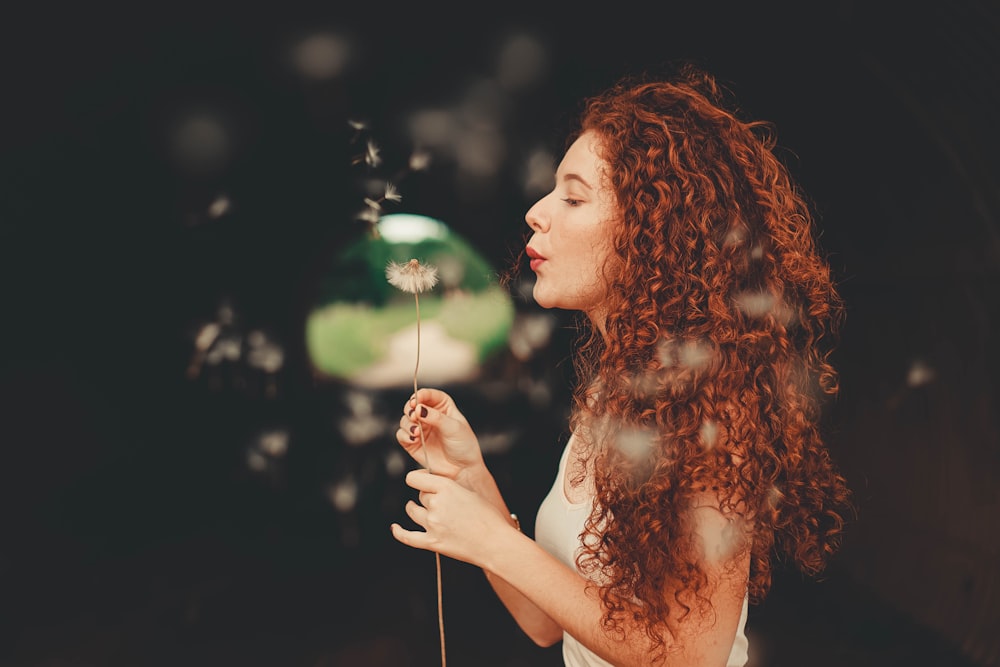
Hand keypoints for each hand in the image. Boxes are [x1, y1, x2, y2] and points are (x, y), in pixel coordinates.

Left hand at [391, 469, 516, 565]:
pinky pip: (407, 537)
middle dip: (427, 497)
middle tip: (441, 503)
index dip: (417, 478)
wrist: (495, 543)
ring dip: (415, 509)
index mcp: (446, 488)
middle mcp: (436, 504)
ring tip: (419, 510)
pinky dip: (399, 532)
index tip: (420, 480)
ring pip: (413, 512)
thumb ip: (449, 488)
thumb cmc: (488, 518)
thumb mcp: (469, 493)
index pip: (416, 478)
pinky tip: (395, 528)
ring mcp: (432, 524)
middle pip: (420, 496)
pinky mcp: (431, 542)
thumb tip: (434, 487)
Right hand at [396, 387, 484, 482]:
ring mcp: (420, 429)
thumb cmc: (464, 446)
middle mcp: (429, 416)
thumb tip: (419, 409)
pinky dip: (404, 435)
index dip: (421, 395)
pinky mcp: (412, 443)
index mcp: (443, 407)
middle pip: (412, 405)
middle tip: (414, 415)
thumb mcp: (454, 428)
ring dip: (407, 423)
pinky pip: (401, 435)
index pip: (429, 395)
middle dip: (410, 409)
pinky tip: (413, 439)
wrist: (463, 469)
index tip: (416, 401)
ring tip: (416, 432)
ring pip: (405, 419)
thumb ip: (436, 417)